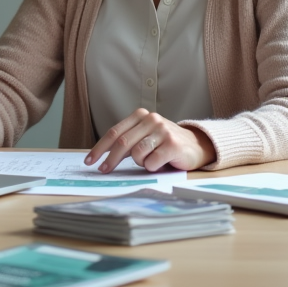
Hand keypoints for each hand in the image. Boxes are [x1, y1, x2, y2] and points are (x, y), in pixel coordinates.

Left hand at [84, 108, 215, 172]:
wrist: (198, 146)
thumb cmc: (165, 144)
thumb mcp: (145, 136)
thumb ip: (127, 141)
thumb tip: (102, 156)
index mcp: (141, 115)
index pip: (114, 132)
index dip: (100, 148)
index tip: (90, 160)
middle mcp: (151, 120)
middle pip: (122, 143)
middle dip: (110, 159)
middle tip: (104, 171)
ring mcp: (163, 131)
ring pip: (137, 154)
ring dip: (139, 163)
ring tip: (150, 161)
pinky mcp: (173, 145)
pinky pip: (151, 162)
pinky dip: (152, 167)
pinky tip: (161, 163)